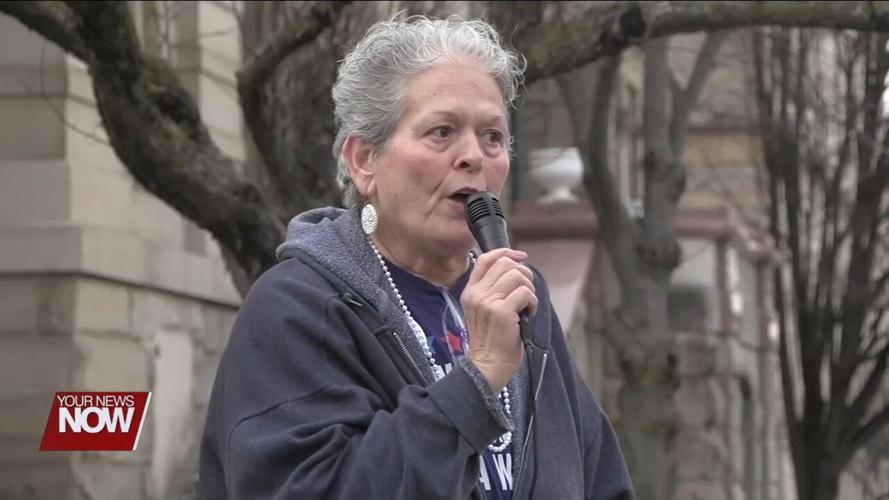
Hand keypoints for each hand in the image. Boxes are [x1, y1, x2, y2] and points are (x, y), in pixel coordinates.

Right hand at [462, 248, 537, 392]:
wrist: (487, 366)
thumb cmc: (490, 341)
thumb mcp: (484, 311)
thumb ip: (493, 290)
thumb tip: (516, 269)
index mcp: (470, 291)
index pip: (486, 259)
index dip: (506, 252)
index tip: (521, 256)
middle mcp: (476, 293)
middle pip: (505, 264)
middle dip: (523, 274)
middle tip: (526, 292)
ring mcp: (488, 301)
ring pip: (517, 275)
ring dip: (529, 288)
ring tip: (527, 305)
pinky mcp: (502, 311)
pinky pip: (525, 293)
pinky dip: (532, 301)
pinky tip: (529, 313)